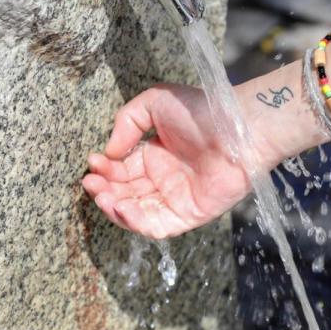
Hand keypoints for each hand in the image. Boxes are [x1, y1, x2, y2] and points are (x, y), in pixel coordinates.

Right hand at [82, 84, 251, 239]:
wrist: (240, 127)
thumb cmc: (203, 111)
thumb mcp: (155, 103)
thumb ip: (127, 122)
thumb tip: (109, 152)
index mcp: (155, 156)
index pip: (121, 170)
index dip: (104, 170)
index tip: (93, 162)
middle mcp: (164, 179)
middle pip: (125, 193)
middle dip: (104, 190)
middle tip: (90, 183)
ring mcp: (176, 199)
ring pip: (137, 213)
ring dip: (115, 208)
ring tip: (102, 196)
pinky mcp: (190, 215)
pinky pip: (158, 226)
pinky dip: (138, 222)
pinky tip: (122, 208)